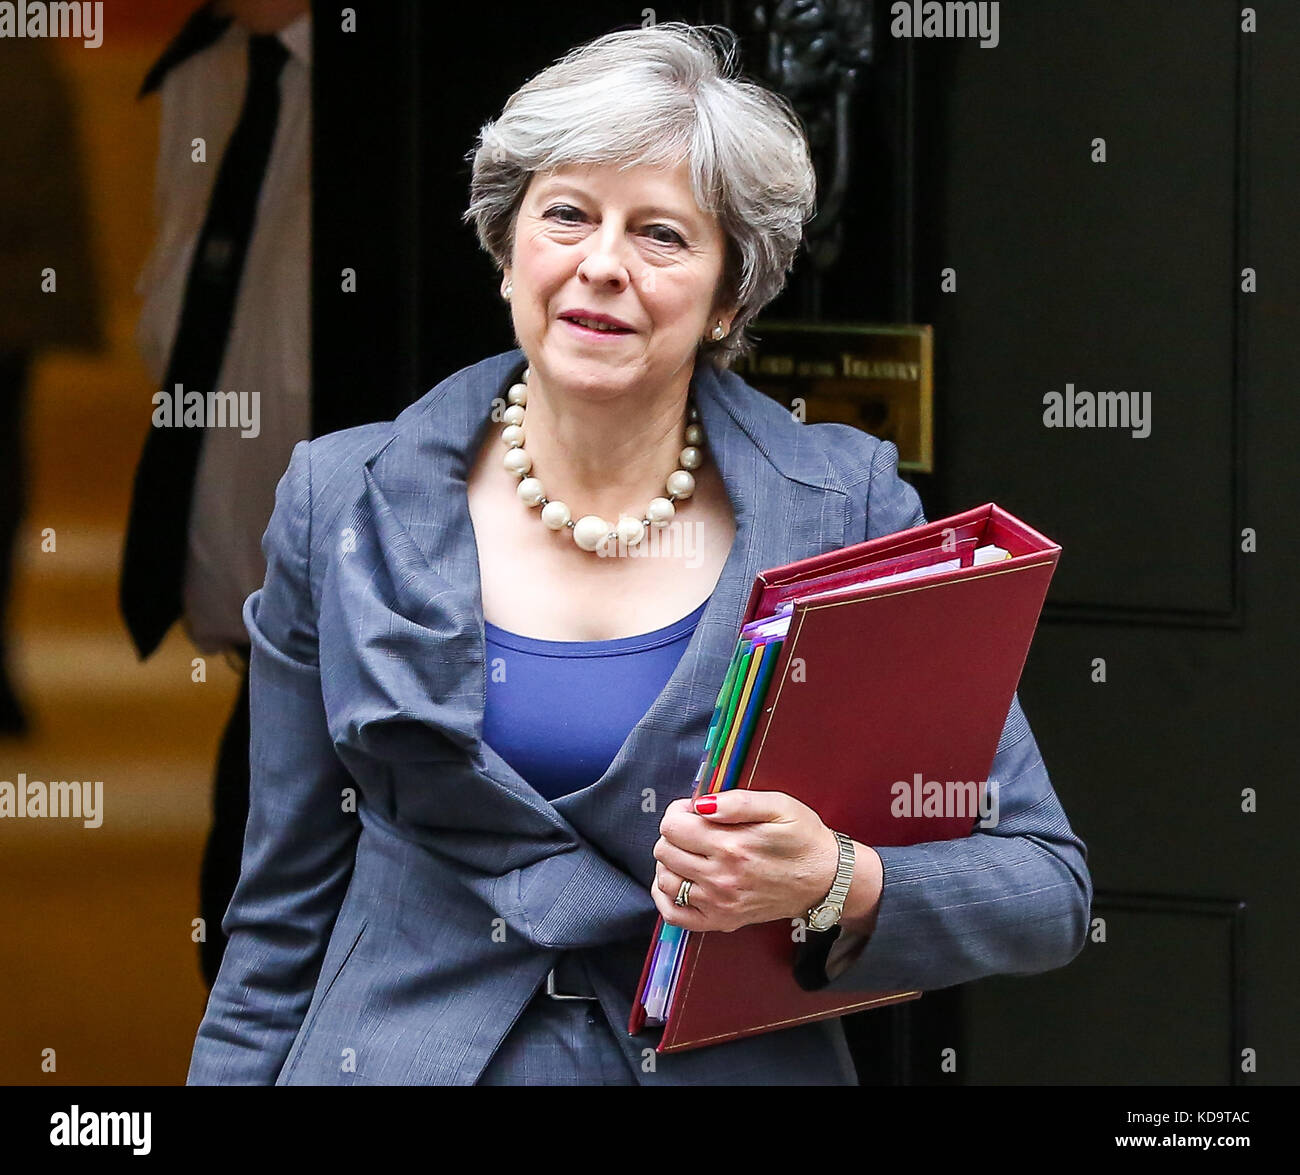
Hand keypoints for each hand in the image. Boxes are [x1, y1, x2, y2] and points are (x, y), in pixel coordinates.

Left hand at [650, 790, 841, 931]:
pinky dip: (666, 896)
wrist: (825, 880)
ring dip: (670, 861)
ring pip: (665, 880)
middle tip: (695, 829)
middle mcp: (721, 878)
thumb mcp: (779, 806)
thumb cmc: (803, 839)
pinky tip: (678, 880)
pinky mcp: (722, 921)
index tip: (694, 810)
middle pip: (664, 851)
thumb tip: (700, 804)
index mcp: (732, 846)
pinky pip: (674, 915)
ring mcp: (719, 904)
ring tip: (690, 851)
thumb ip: (737, 802)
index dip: (678, 812)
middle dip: (674, 833)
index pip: (673, 826)